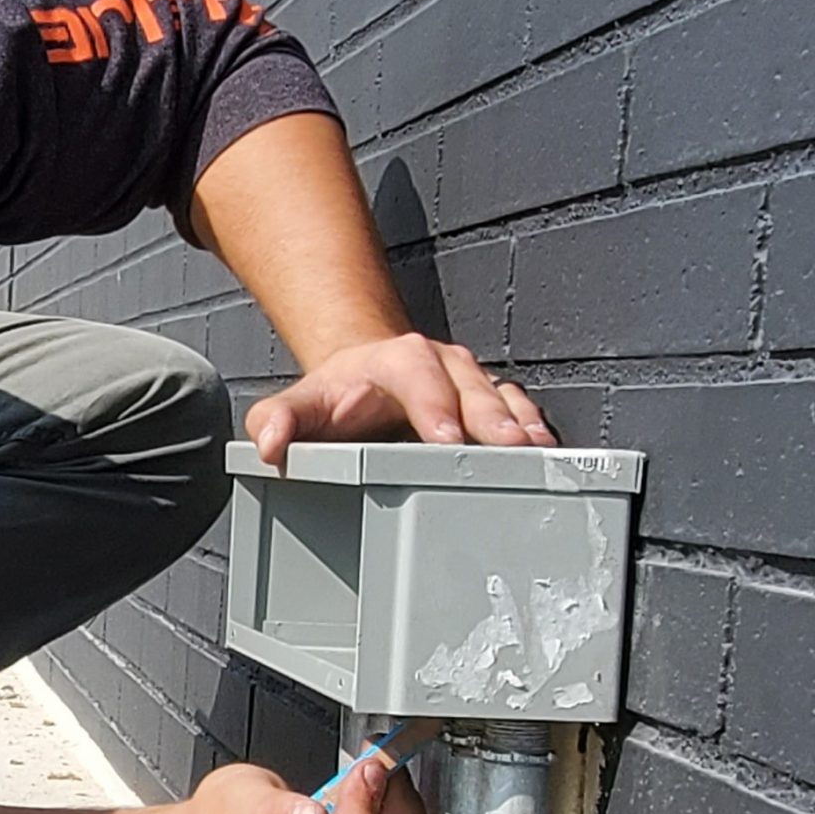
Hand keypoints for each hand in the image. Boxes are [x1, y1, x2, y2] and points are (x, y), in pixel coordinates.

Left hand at [246, 331, 554, 465]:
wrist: (360, 380)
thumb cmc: (333, 399)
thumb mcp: (298, 405)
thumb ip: (277, 420)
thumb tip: (269, 443)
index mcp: (395, 360)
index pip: (418, 374)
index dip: (433, 403)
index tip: (445, 437)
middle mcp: (440, 364)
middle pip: (469, 385)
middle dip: (488, 418)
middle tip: (506, 450)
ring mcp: (468, 380)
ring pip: (500, 395)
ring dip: (518, 424)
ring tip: (536, 453)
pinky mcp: (486, 399)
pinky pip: (516, 407)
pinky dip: (531, 427)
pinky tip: (545, 453)